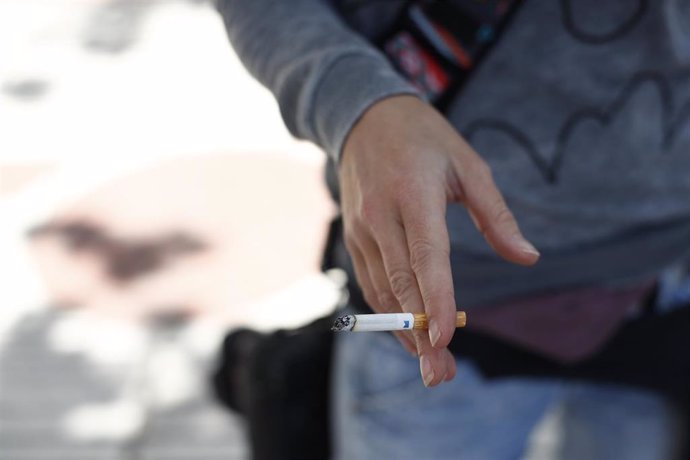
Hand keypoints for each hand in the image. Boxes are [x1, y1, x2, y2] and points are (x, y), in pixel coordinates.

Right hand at [339, 95, 538, 386]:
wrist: (365, 119)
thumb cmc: (425, 140)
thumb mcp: (469, 165)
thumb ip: (496, 215)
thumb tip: (528, 258)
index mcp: (414, 194)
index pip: (426, 255)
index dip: (435, 298)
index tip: (445, 338)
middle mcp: (381, 215)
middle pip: (402, 283)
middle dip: (420, 333)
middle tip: (440, 373)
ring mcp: (361, 228)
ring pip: (382, 290)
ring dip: (403, 331)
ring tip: (429, 365)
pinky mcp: (352, 236)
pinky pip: (371, 281)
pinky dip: (389, 311)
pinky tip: (407, 333)